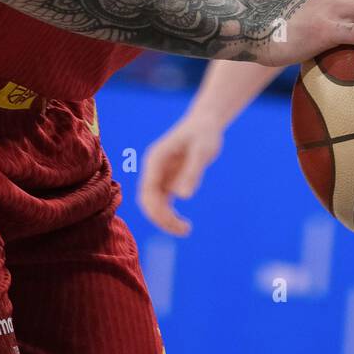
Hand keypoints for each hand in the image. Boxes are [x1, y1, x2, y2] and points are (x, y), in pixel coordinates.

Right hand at [137, 112, 222, 235]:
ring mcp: (160, 176)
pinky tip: (184, 225)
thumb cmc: (204, 133)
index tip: (174, 221)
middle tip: (183, 229)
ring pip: (154, 205)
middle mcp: (154, 169)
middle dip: (160, 218)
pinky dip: (170, 216)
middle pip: (148, 200)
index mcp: (156, 159)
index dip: (156, 208)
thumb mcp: (201, 151)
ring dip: (165, 220)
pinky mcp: (169, 181)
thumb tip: (183, 197)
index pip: (148, 189)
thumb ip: (192, 172)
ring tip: (186, 230)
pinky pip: (164, 204)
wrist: (206, 123)